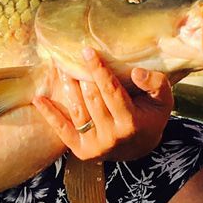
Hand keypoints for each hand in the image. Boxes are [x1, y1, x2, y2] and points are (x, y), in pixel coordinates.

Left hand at [34, 48, 172, 162]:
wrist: (141, 148)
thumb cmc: (151, 116)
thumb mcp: (163, 100)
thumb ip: (156, 83)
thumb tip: (136, 72)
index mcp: (131, 122)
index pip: (111, 91)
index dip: (99, 70)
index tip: (87, 51)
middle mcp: (112, 136)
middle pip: (92, 99)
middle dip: (82, 76)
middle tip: (71, 57)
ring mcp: (96, 145)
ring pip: (77, 110)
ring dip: (67, 88)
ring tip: (61, 68)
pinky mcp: (82, 151)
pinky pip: (63, 130)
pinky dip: (50, 114)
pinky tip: (39, 100)